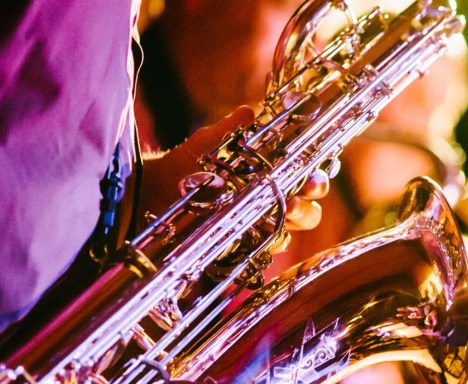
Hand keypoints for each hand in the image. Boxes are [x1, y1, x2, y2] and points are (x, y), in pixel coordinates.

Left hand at [137, 105, 329, 231]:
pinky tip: (259, 237)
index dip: (317, 178)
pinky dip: (266, 246)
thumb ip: (231, 129)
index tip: (313, 176)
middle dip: (308, 206)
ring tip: (280, 216)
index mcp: (272, 176)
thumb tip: (249, 113)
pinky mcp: (240, 249)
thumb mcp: (207, 144)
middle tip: (296, 200)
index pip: (308, 178)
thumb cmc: (184, 166)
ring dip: (289, 225)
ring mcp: (257, 228)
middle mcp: (270, 203)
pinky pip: (264, 253)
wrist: (150, 194)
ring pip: (289, 232)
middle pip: (308, 210)